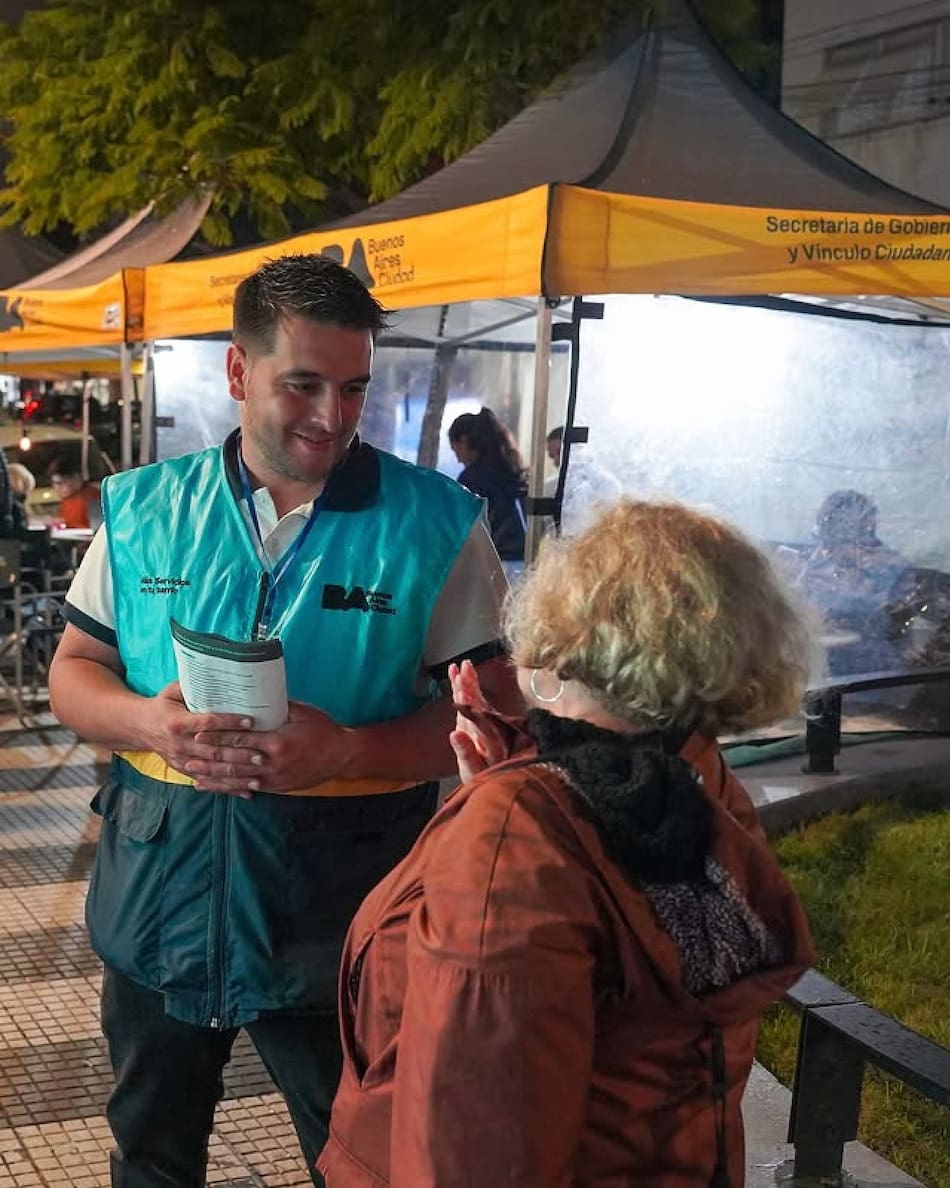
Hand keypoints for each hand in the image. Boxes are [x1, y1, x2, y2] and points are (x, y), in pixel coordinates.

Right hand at [144, 682, 258, 796]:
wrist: (140, 727)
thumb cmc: (162, 705)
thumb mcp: (173, 691)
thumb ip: (193, 685)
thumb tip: (217, 672)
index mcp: (176, 723)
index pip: (207, 723)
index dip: (229, 722)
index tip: (251, 721)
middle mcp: (179, 744)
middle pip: (213, 751)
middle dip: (238, 754)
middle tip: (261, 754)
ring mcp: (182, 760)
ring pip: (213, 771)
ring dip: (237, 775)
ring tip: (258, 775)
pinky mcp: (184, 771)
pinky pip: (209, 782)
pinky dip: (228, 788)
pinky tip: (247, 791)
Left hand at [185, 700, 352, 793]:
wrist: (342, 756)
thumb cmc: (323, 729)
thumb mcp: (301, 712)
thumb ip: (276, 707)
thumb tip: (254, 696)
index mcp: (276, 741)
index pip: (239, 737)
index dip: (217, 735)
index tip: (198, 730)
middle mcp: (272, 762)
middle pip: (233, 759)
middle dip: (208, 756)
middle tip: (187, 753)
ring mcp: (273, 777)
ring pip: (236, 778)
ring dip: (213, 775)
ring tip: (193, 772)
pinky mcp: (276, 787)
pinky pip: (247, 788)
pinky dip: (228, 788)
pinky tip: (213, 786)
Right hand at [448, 659, 509, 781]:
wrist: (497, 780)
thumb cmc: (484, 779)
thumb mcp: (473, 772)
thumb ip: (466, 753)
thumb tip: (454, 733)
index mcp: (489, 740)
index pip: (479, 718)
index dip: (470, 704)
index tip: (461, 690)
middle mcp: (489, 729)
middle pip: (479, 705)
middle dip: (469, 687)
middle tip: (461, 671)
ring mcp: (485, 724)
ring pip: (476, 700)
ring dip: (468, 683)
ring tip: (461, 667)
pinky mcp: (479, 721)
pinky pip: (473, 701)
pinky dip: (465, 688)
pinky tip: (458, 675)